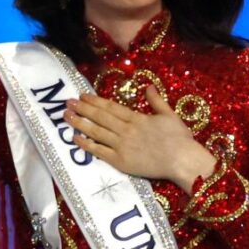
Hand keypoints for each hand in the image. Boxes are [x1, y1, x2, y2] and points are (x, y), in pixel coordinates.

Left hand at [66, 85, 217, 190]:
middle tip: (68, 102)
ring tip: (67, 116)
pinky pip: (99, 151)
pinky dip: (86, 144)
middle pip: (100, 117)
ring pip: (96, 132)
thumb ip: (156, 101)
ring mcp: (121, 146)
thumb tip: (148, 86)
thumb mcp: (169, 115)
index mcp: (137, 118)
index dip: (95, 101)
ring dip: (80, 123)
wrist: (182, 160)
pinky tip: (75, 138)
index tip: (83, 95)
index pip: (111, 107)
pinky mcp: (120, 161)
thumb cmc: (179, 139)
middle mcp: (126, 130)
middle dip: (83, 108)